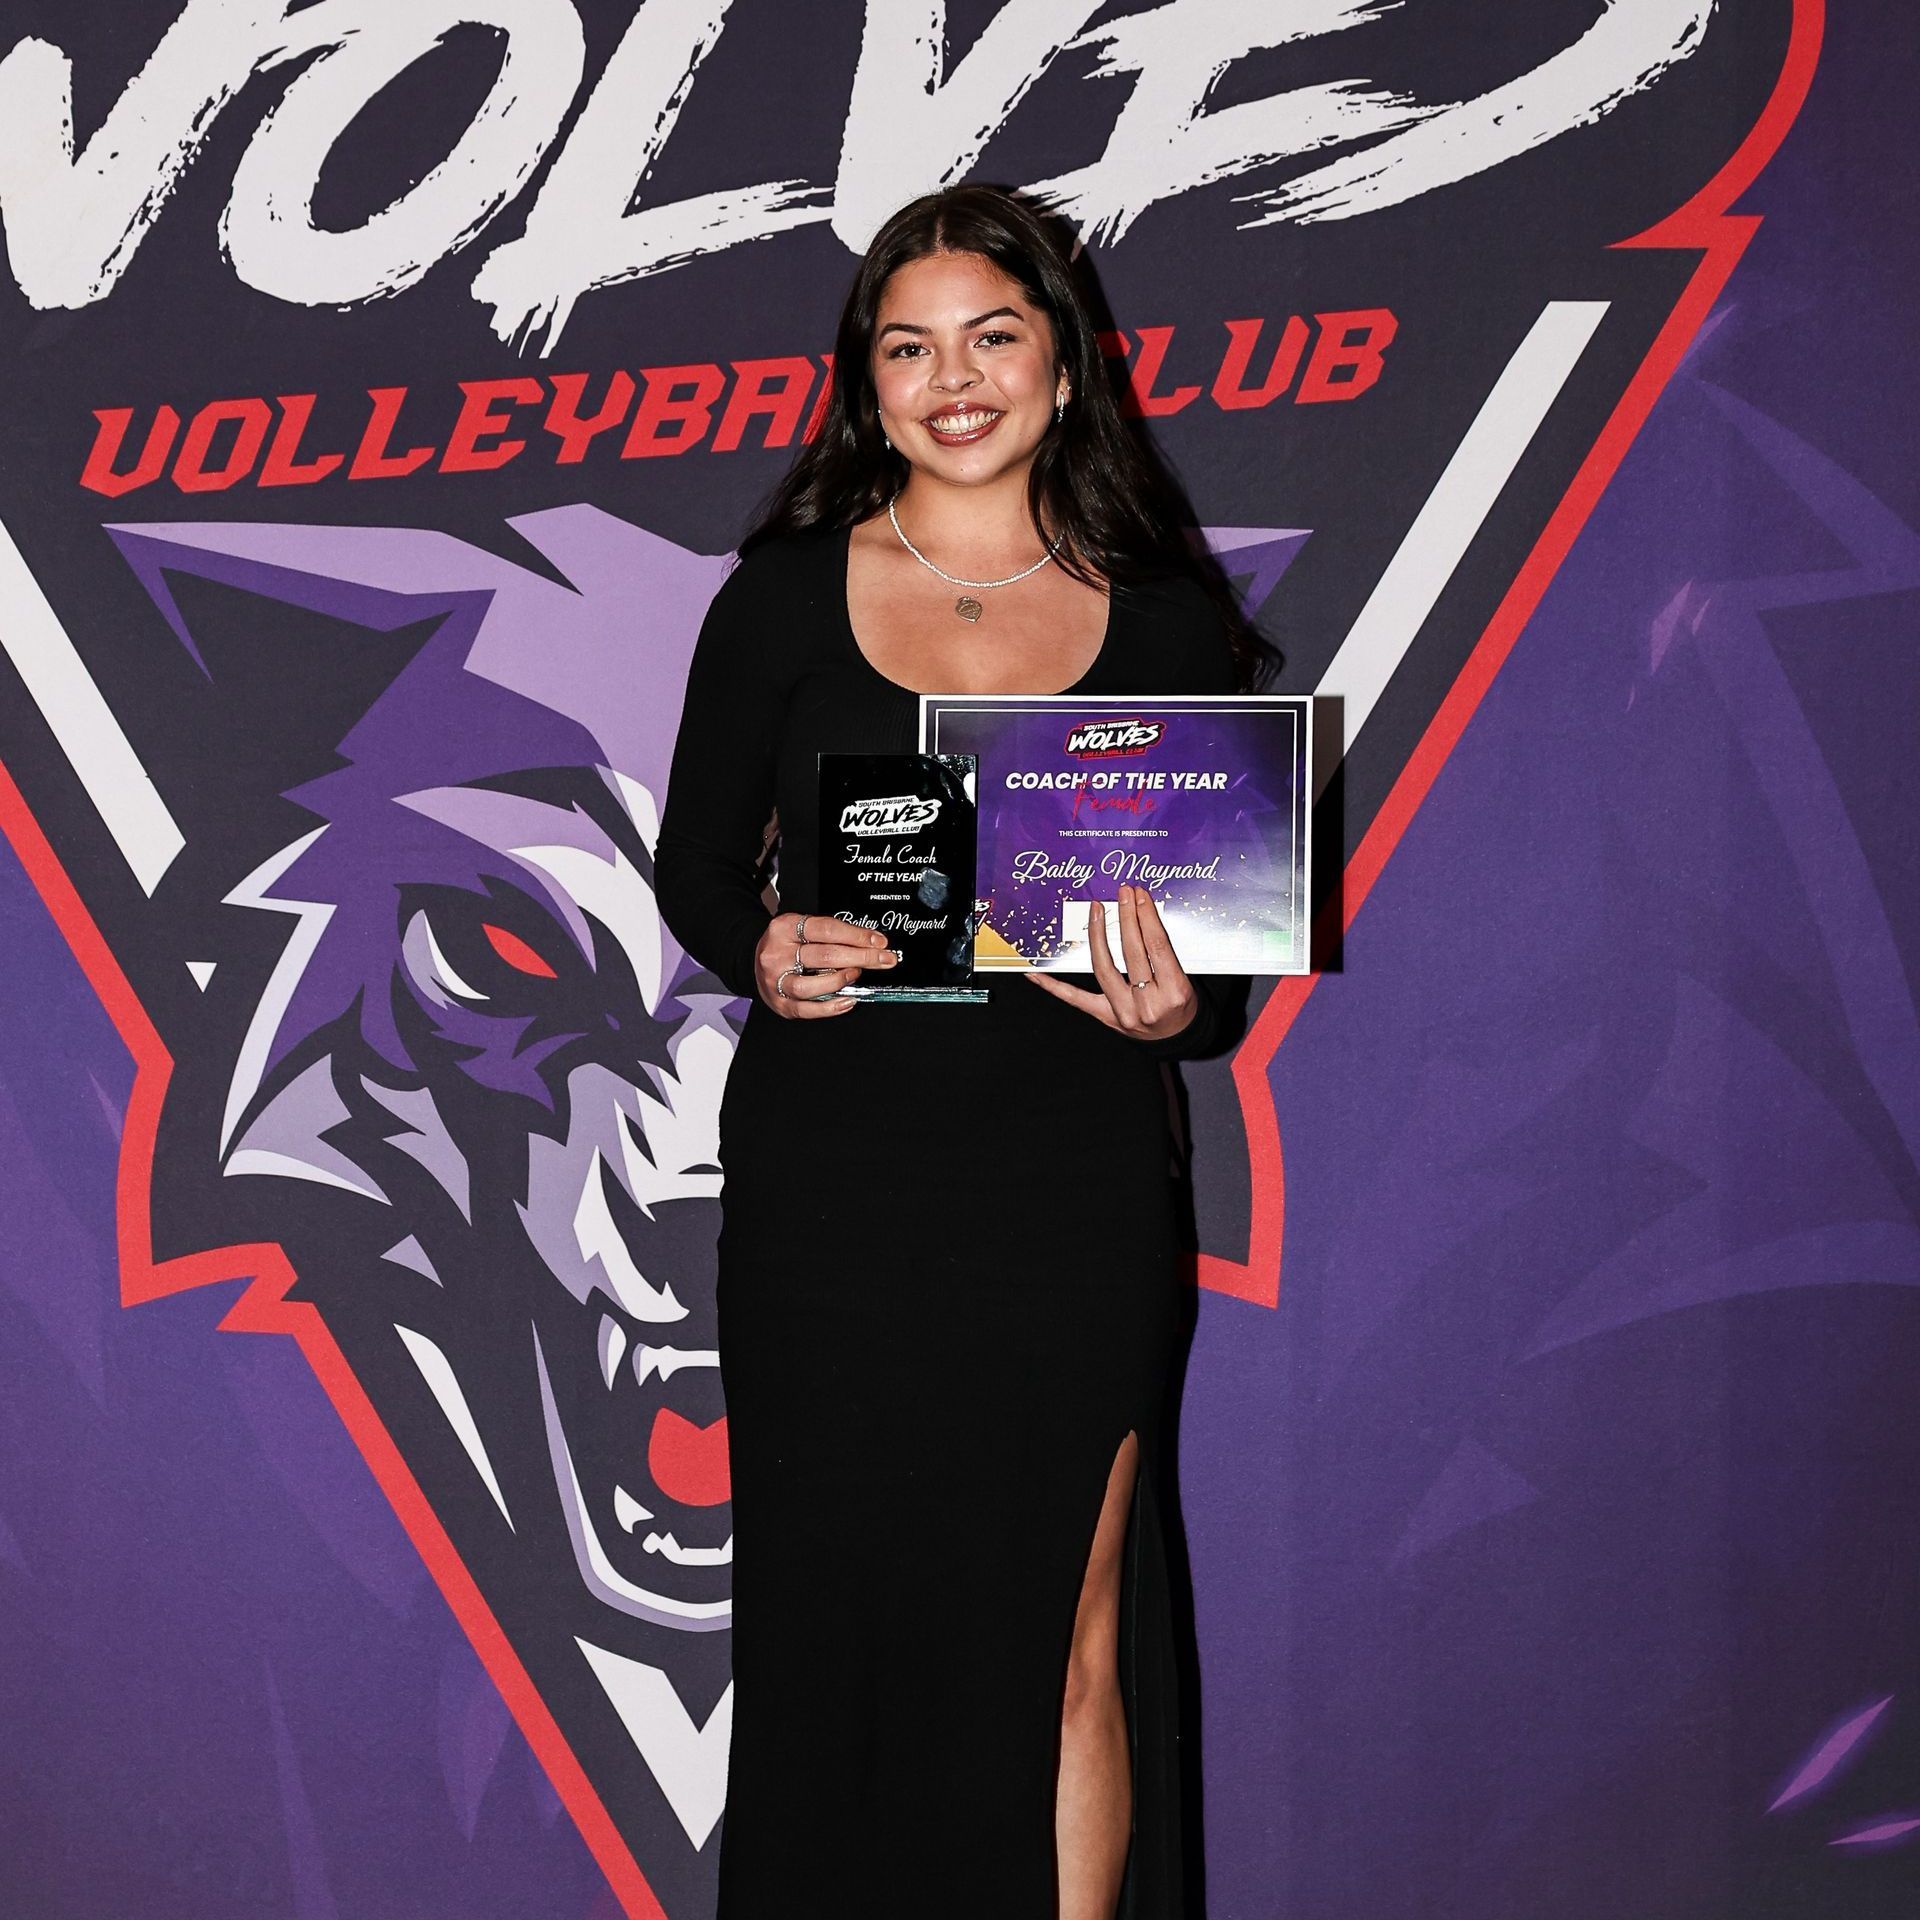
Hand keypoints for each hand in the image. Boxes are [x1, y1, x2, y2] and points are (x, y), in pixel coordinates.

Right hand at [755, 910, 898, 1016]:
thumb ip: (829, 934)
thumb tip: (869, 943)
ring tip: (857, 974)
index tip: (879, 941)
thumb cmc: (786, 944)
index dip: (857, 935)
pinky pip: (807, 1009)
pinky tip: (848, 1000)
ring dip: (841, 980)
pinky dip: (831, 1007)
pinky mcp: (779, 1003)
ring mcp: (776, 981)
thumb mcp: (800, 928)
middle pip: (824, 956)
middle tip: (883, 959)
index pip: (826, 929)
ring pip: (811, 985)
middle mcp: (777, 954)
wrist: (753, 959)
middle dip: (861, 957)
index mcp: (783, 928)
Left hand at [1023, 883, 1196, 1040]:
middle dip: (1127, 917)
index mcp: (1174, 992)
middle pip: (1132, 952)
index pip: (1157, 946)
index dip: (1146, 916)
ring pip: (1104, 968)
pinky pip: (1075, 998)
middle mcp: (1148, 1004)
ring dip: (1098, 935)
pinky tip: (1035, 972)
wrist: (1175, 1039)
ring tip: (1096, 911)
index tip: (1140, 896)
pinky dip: (1053, 985)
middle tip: (1123, 894)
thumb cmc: (1181, 1006)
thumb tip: (1143, 916)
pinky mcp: (1105, 1017)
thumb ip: (1166, 953)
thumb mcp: (1186, 980)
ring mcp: (1123, 1012)